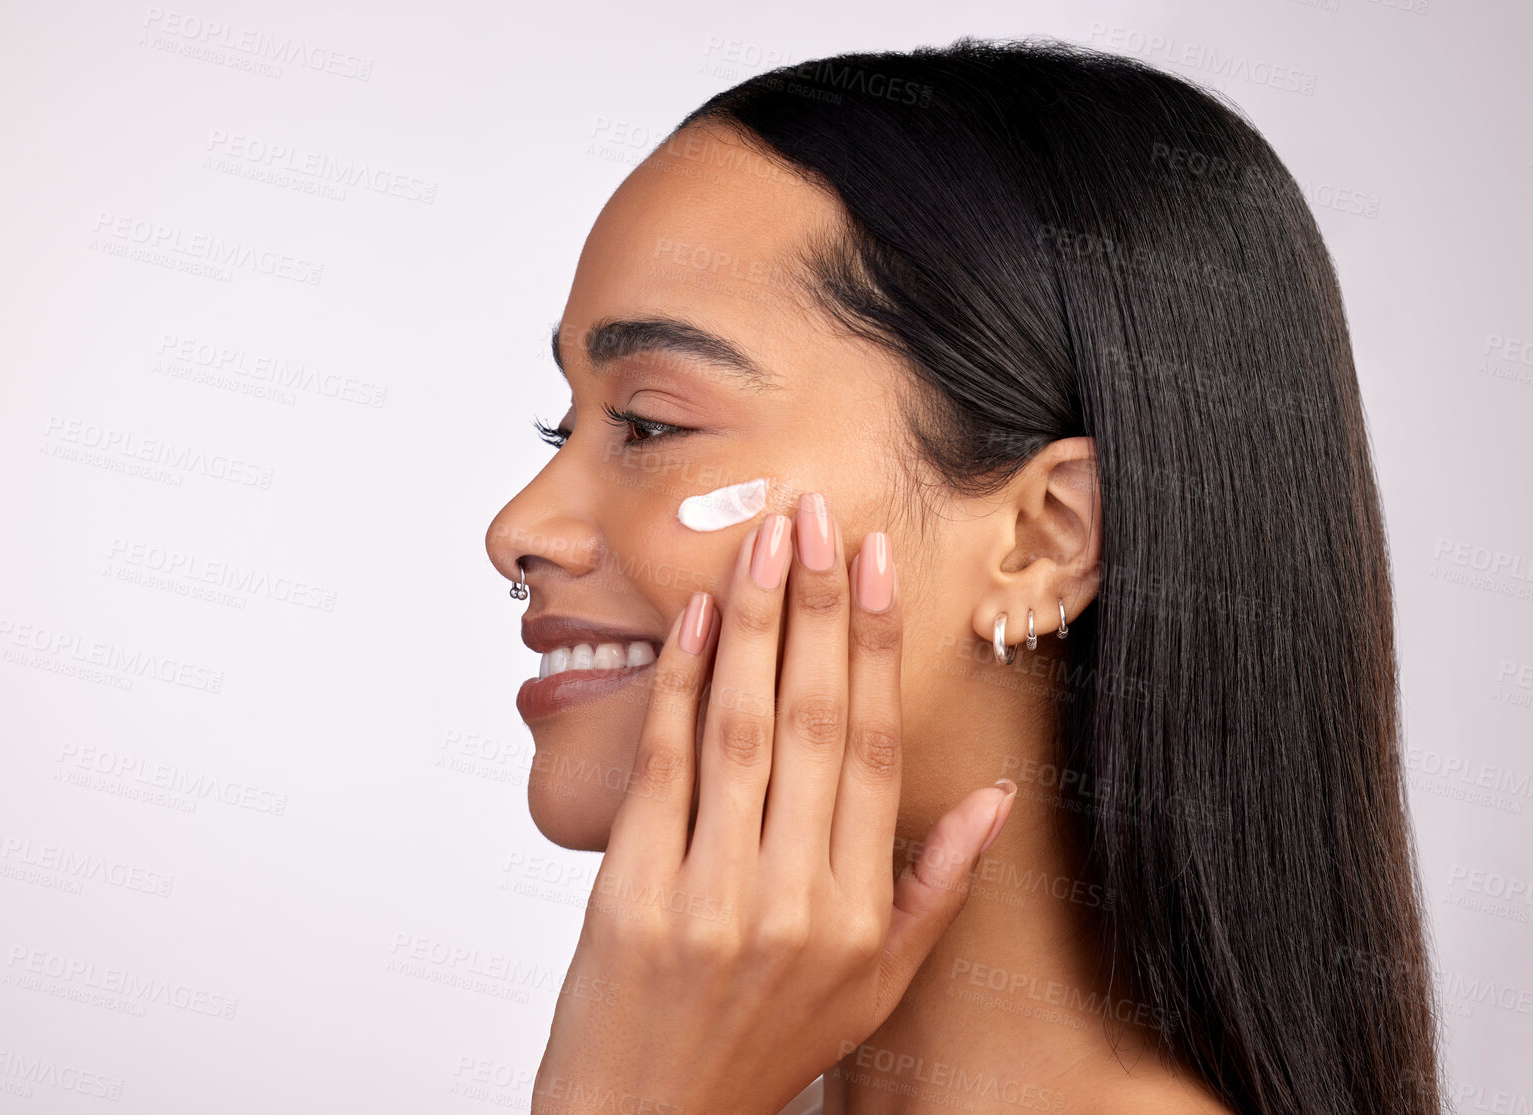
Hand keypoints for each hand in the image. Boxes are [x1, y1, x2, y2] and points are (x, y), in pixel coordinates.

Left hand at [531, 491, 1018, 1114]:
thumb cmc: (758, 1048)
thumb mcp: (874, 987)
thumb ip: (933, 888)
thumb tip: (998, 802)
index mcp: (858, 911)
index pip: (879, 749)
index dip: (879, 648)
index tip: (879, 566)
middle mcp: (793, 898)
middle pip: (815, 721)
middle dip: (820, 608)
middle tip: (821, 517)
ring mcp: (711, 894)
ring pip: (741, 729)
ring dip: (752, 624)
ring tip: (763, 541)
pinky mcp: (633, 893)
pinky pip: (662, 768)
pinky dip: (675, 687)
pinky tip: (688, 619)